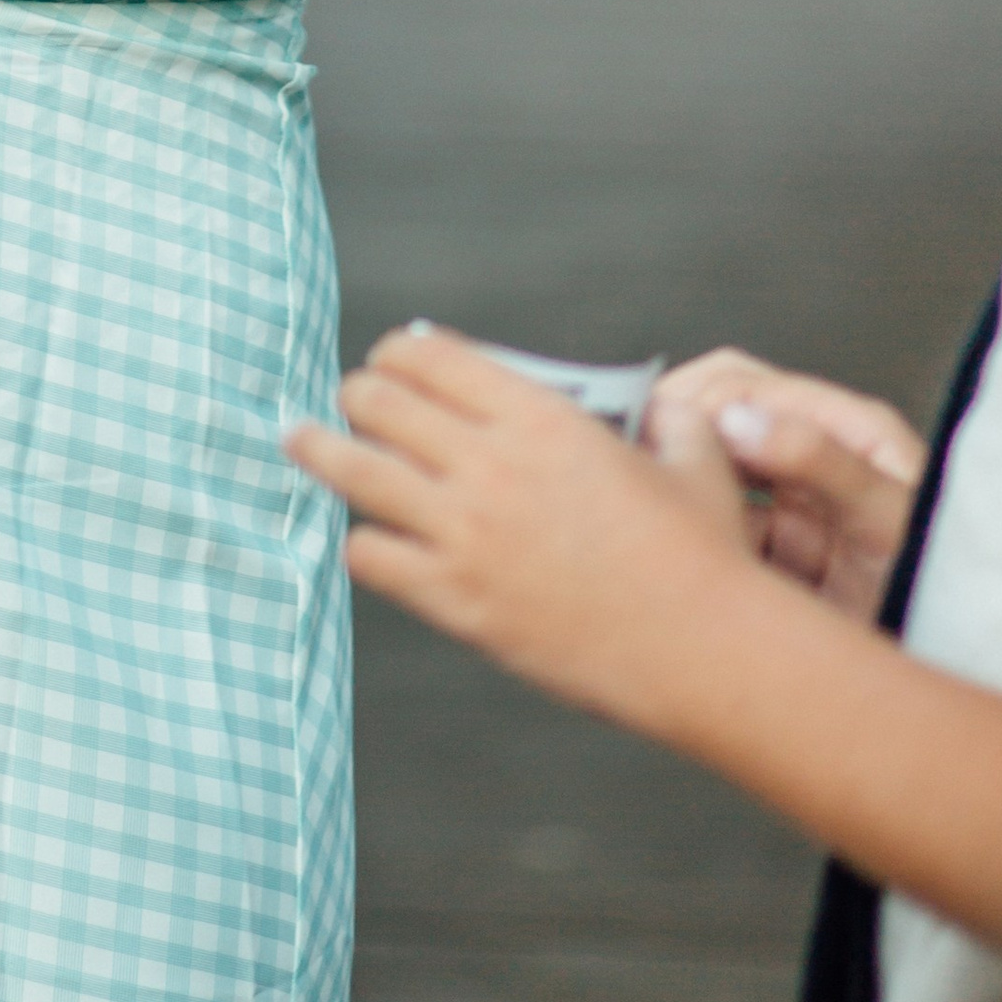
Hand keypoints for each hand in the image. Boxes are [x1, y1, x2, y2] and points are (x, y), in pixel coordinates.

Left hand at [284, 321, 758, 734]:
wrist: (706, 649)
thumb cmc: (706, 556)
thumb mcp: (693, 458)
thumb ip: (664, 419)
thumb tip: (659, 406)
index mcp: (539, 417)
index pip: (431, 356)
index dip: (401, 352)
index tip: (394, 358)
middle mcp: (489, 465)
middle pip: (378, 403)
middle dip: (359, 394)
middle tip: (352, 400)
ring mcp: (466, 534)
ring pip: (355, 471)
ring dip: (319, 448)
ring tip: (295, 436)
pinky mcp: (458, 601)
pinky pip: (373, 557)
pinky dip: (361, 542)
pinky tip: (364, 539)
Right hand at [648, 347, 921, 623]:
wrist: (962, 662)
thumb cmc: (948, 581)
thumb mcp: (887, 518)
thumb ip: (818, 461)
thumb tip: (740, 417)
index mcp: (845, 429)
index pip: (744, 383)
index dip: (691, 399)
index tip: (649, 425)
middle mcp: (815, 460)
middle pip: (721, 419)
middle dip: (673, 431)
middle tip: (628, 456)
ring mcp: (797, 509)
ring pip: (714, 477)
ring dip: (680, 484)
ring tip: (646, 502)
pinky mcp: (784, 559)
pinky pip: (723, 531)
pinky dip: (696, 534)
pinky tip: (679, 548)